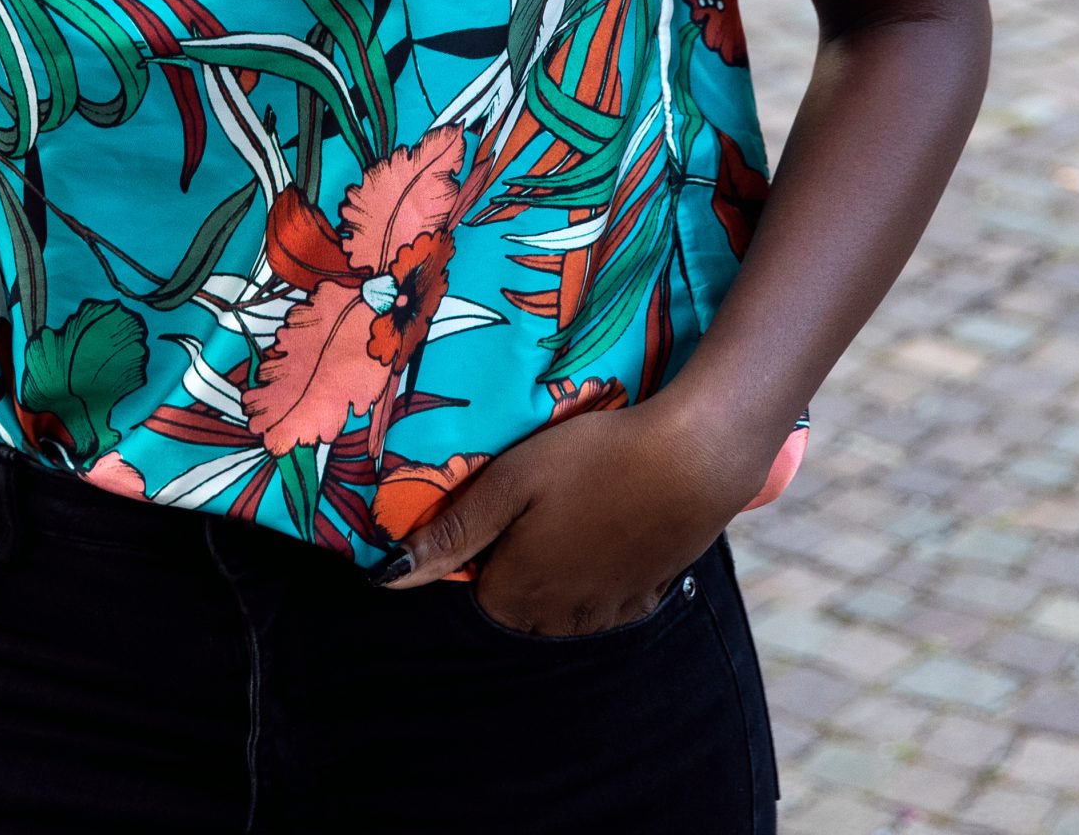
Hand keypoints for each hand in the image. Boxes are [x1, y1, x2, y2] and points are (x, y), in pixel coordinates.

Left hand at [377, 390, 765, 636]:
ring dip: (555, 571)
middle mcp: (559, 620)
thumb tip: (387, 580)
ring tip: (569, 509)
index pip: (474, 589)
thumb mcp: (510, 482)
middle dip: (514, 562)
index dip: (478, 544)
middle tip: (533, 501)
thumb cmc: (591, 460)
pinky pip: (603, 600)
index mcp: (518, 595)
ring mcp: (607, 613)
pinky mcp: (646, 597)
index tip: (493, 501)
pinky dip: (597, 574)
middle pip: (516, 603)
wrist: (691, 460)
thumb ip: (453, 533)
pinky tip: (606, 528)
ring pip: (559, 606)